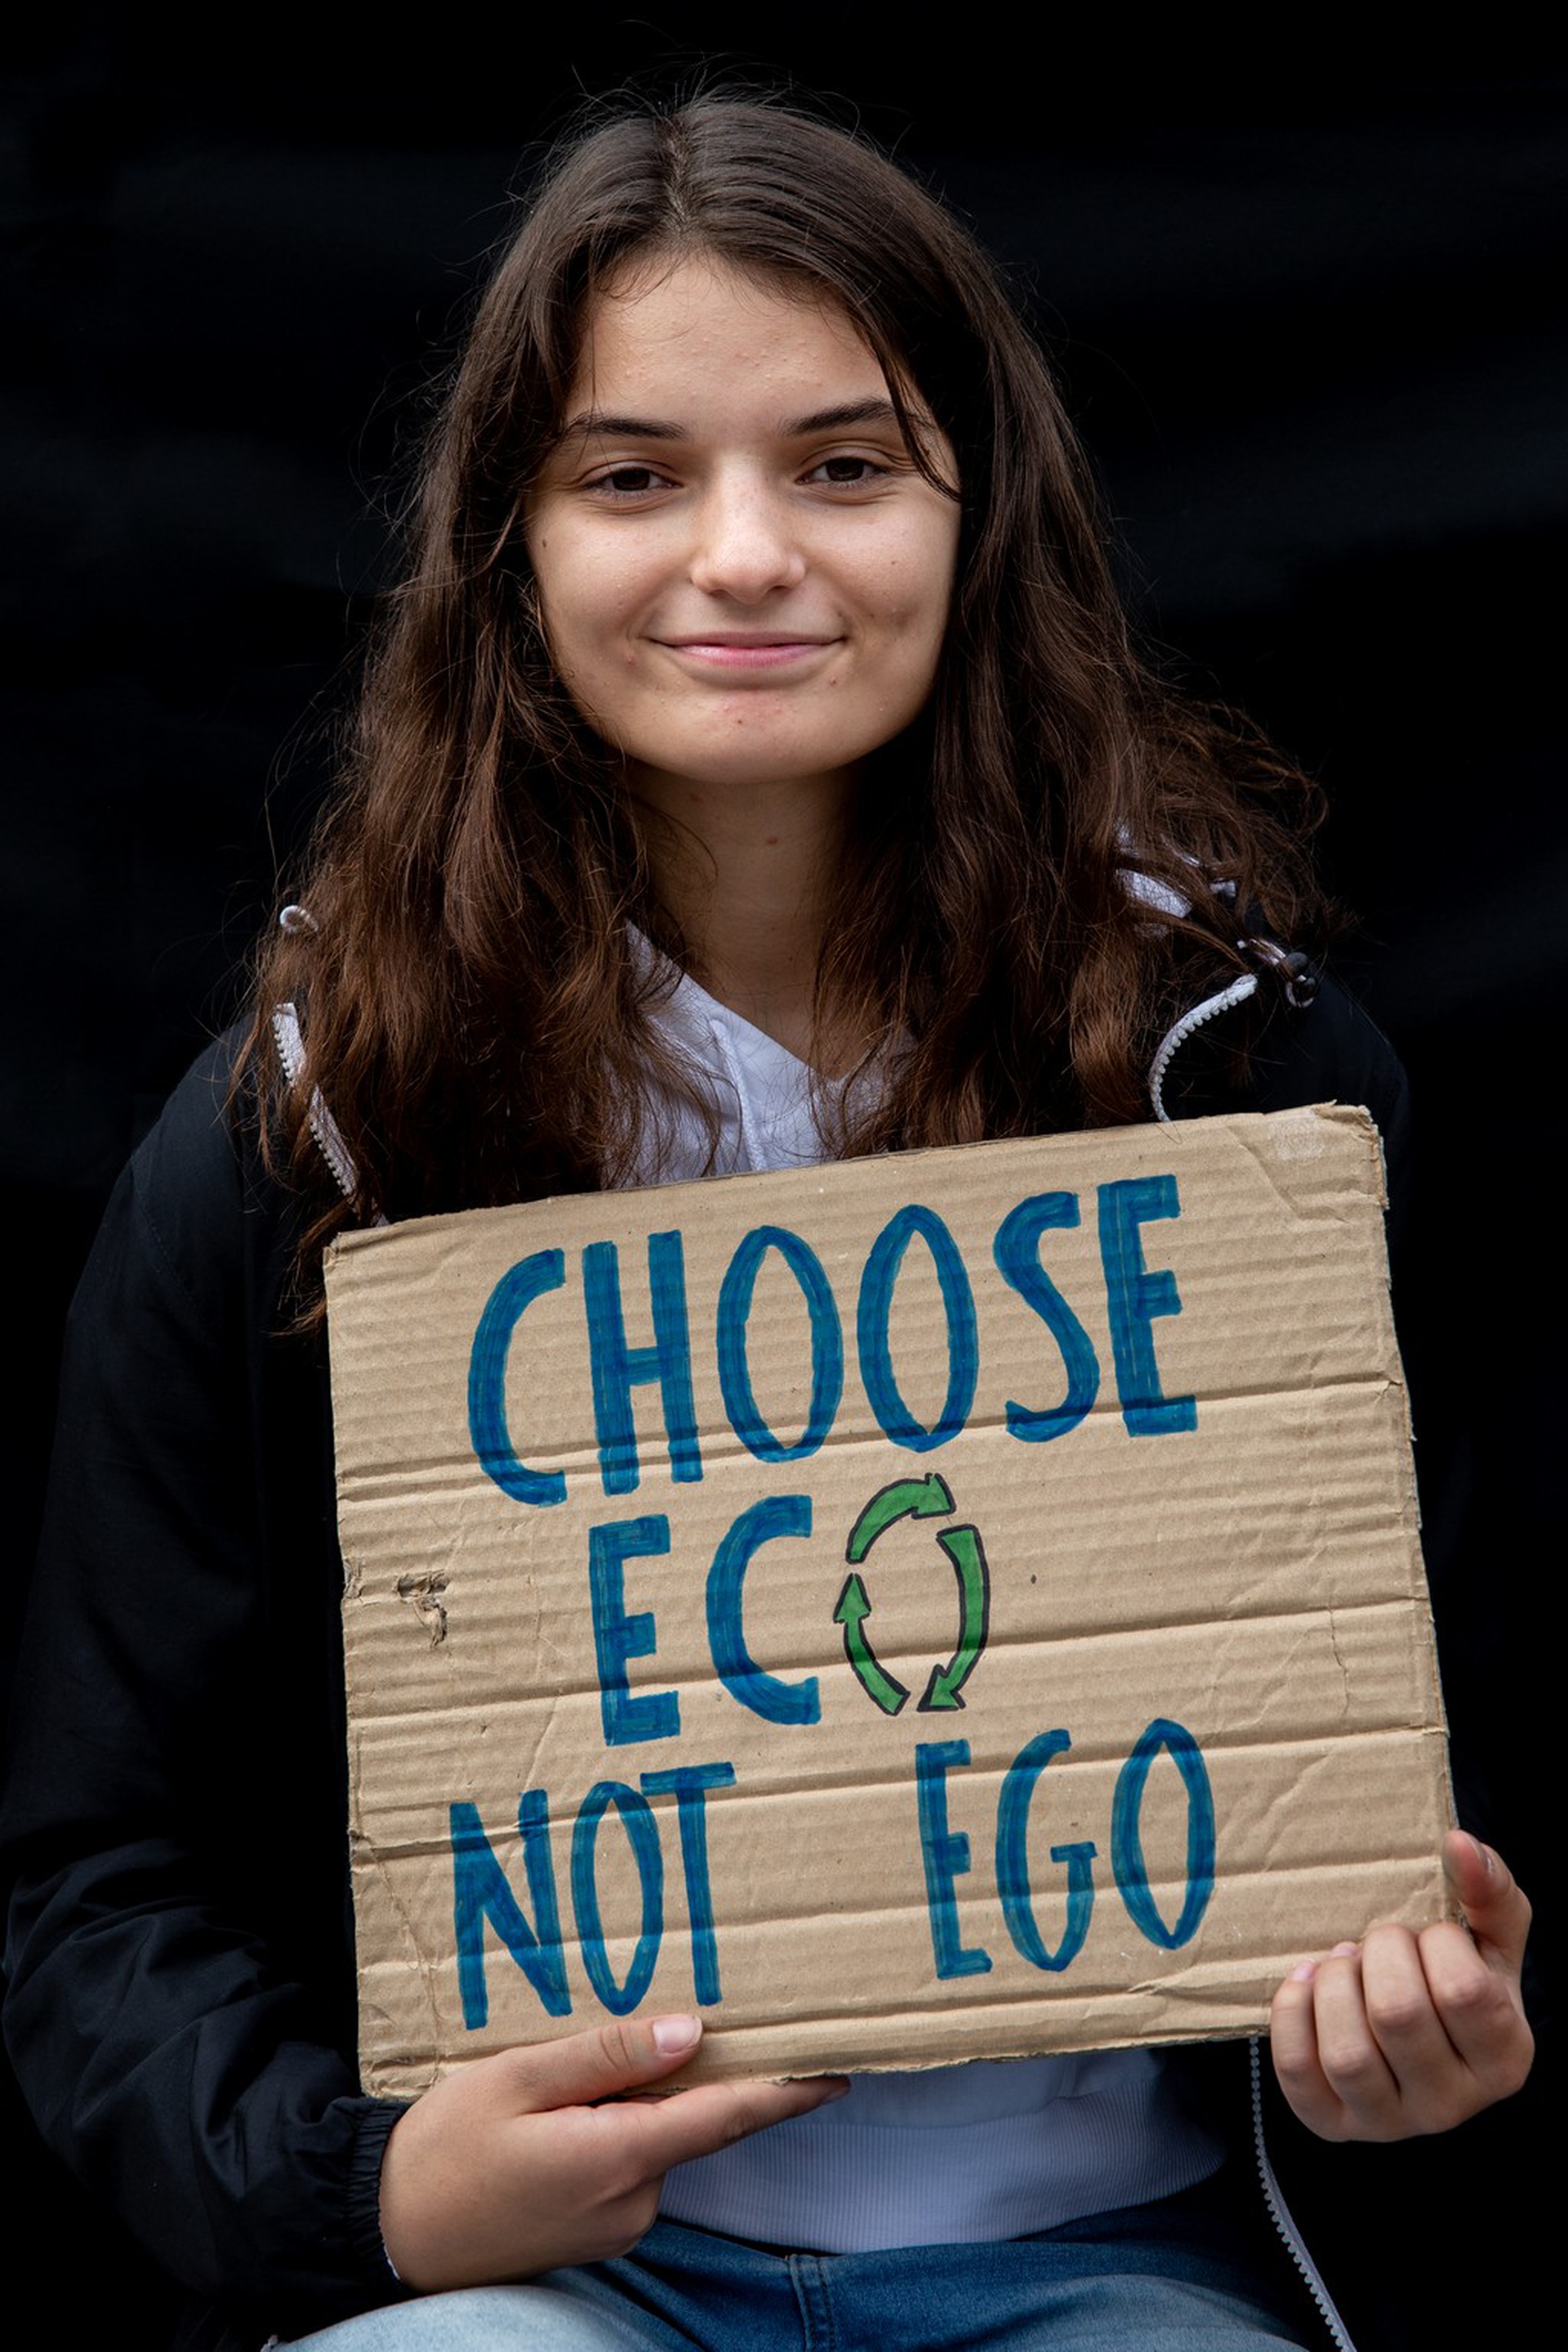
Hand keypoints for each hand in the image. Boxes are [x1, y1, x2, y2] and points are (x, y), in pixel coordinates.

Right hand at [379, 2014, 846, 2289]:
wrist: (389, 2230)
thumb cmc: (445, 2148)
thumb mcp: (519, 2079)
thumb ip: (609, 2055)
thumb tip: (693, 2032)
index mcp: (617, 2157)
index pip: (727, 2117)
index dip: (788, 2091)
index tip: (839, 2067)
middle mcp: (632, 2199)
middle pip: (690, 2118)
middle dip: (694, 2069)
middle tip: (693, 2005)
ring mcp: (616, 2222)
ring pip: (656, 2137)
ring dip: (645, 2095)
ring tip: (592, 2056)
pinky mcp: (597, 2229)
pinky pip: (629, 2160)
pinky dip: (620, 2123)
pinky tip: (576, 2098)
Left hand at [1269, 1830, 1532, 2140]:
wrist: (1417, 2037)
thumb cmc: (1459, 1977)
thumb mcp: (1489, 1938)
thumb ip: (1489, 1889)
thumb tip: (1459, 1845)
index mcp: (1504, 2060)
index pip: (1463, 1991)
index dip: (1436, 1944)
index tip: (1430, 1935)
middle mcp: (1451, 2106)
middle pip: (1398, 2016)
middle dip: (1380, 1954)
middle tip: (1380, 1942)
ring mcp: (1390, 2123)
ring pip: (1348, 2053)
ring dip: (1335, 1984)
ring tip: (1346, 1964)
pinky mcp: (1332, 2123)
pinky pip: (1298, 2070)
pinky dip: (1292, 2012)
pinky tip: (1307, 1983)